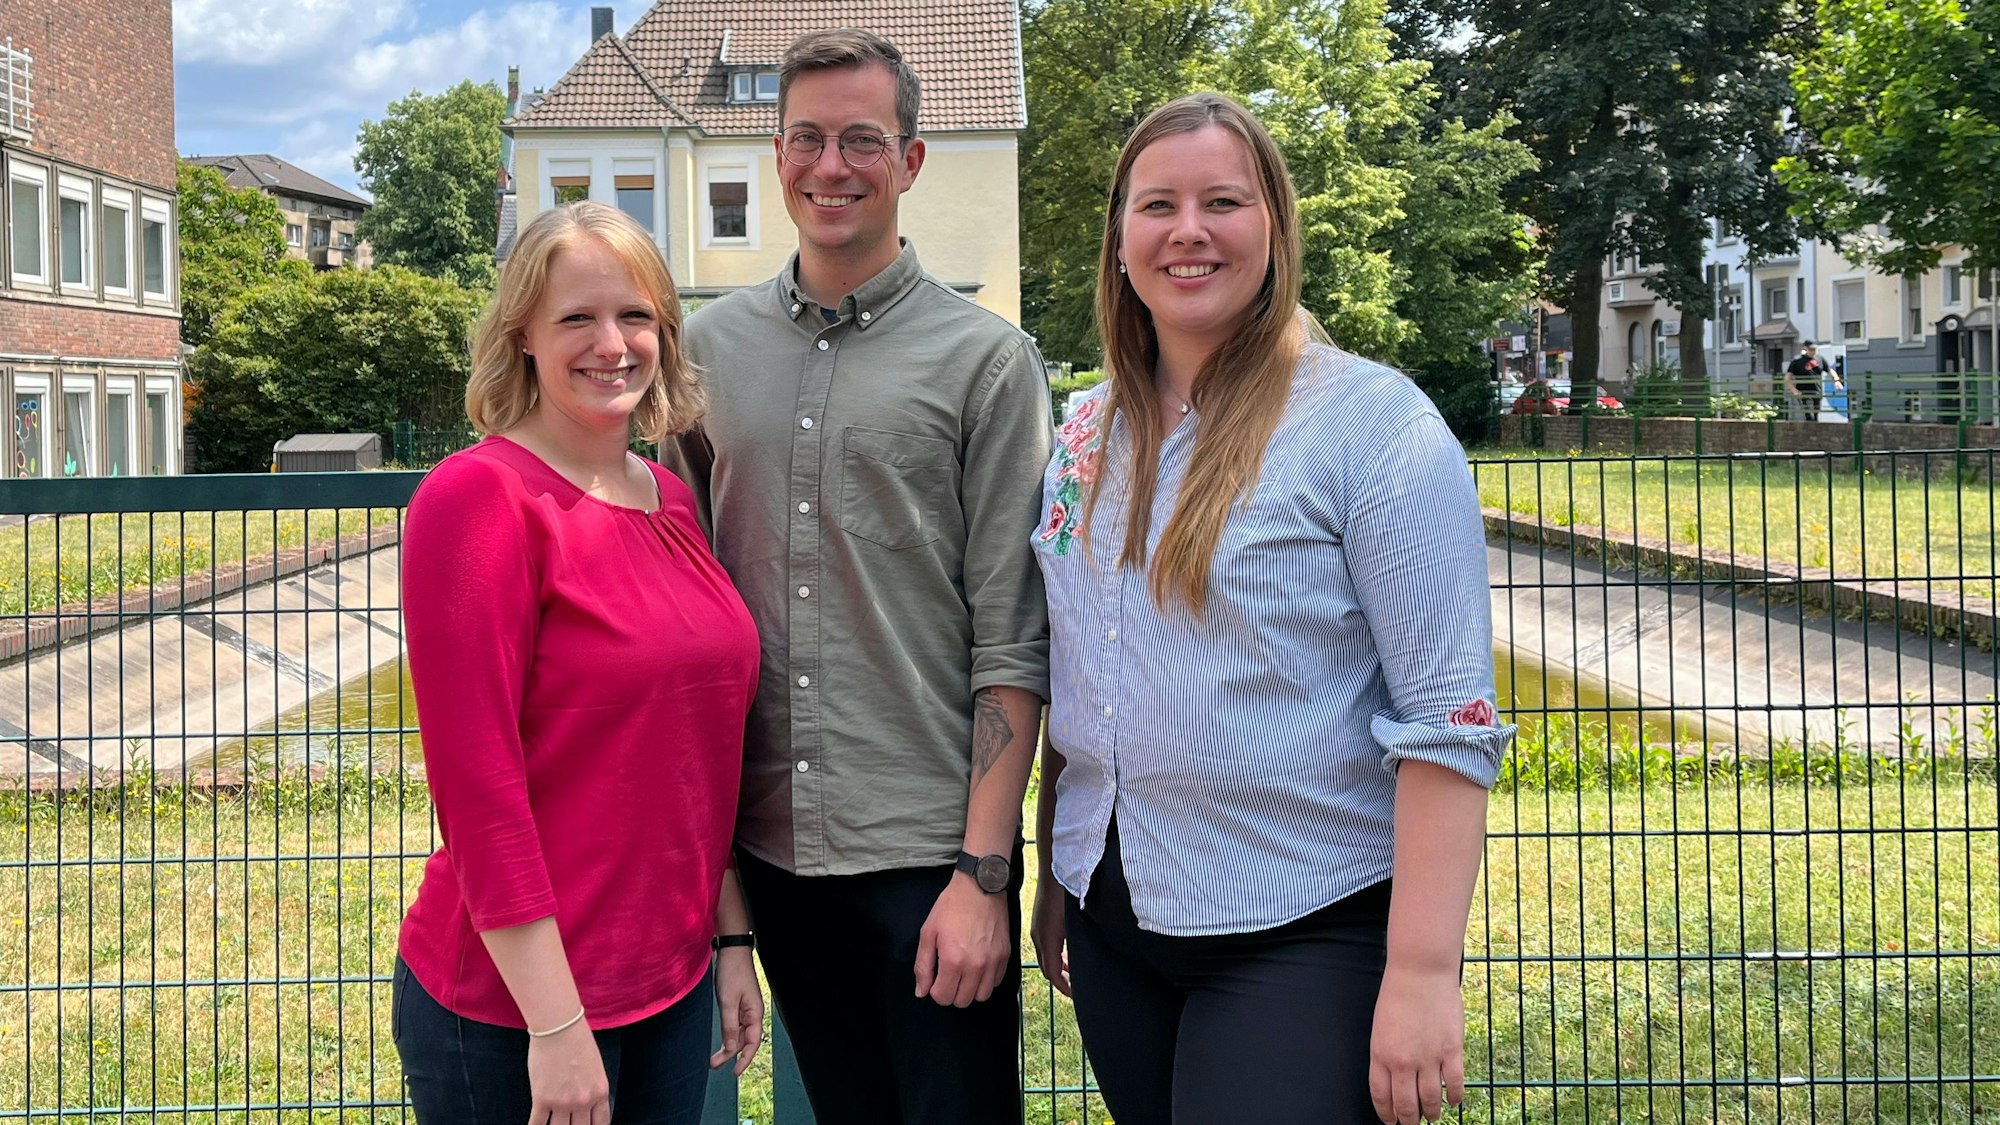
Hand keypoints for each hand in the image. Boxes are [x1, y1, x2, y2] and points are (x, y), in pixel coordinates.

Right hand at [526, 1020, 610, 1124]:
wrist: (559, 1026)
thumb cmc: (577, 1040)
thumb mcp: (595, 1068)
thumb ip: (592, 1089)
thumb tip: (586, 1106)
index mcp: (600, 1092)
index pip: (601, 1124)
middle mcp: (583, 1101)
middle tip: (569, 1124)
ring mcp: (562, 1102)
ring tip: (553, 1124)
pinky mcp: (542, 1099)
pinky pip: (538, 1124)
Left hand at [710, 946, 764, 1075]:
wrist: (732, 951)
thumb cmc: (732, 973)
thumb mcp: (728, 1001)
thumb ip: (729, 1026)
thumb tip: (731, 1048)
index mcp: (754, 1013)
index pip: (752, 1043)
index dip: (744, 1059)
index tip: (734, 1072)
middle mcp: (753, 1013)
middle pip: (745, 1041)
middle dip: (731, 1055)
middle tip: (714, 1065)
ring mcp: (746, 1009)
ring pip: (739, 1034)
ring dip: (728, 1046)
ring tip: (714, 1058)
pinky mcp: (738, 1004)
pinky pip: (735, 1025)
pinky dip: (728, 1034)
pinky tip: (721, 1040)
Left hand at [914, 873, 1010, 1006]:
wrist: (980, 887)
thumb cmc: (951, 907)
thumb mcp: (928, 933)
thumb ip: (923, 966)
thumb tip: (921, 991)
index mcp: (953, 960)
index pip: (943, 997)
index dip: (935, 991)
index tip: (935, 979)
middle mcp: (975, 966)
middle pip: (962, 1001)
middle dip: (951, 992)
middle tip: (948, 976)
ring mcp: (993, 962)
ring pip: (982, 996)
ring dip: (970, 990)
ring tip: (964, 974)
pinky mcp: (1005, 956)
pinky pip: (996, 982)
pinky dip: (986, 981)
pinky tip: (978, 966)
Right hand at [1029, 877, 1070, 997]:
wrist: (1055, 866)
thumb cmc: (1068, 891)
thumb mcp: (1077, 922)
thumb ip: (1080, 945)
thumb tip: (1085, 963)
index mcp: (1048, 939)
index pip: (1053, 974)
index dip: (1066, 987)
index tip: (1078, 995)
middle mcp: (1039, 936)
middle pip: (1048, 968)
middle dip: (1063, 980)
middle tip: (1079, 986)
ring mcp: (1037, 928)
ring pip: (1047, 956)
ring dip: (1060, 966)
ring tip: (1075, 970)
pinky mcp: (1040, 920)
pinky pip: (1046, 945)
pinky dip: (1057, 954)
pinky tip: (1068, 951)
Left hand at [1368, 964, 1465, 1124]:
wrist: (1420, 973)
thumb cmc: (1398, 995)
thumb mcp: (1380, 1028)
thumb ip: (1386, 1055)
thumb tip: (1394, 1080)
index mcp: (1381, 1055)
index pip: (1381, 1097)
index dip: (1387, 1114)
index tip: (1391, 1121)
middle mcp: (1403, 1062)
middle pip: (1406, 1105)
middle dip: (1409, 1121)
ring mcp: (1428, 1058)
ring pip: (1431, 1100)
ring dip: (1432, 1113)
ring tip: (1433, 1117)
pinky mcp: (1451, 1050)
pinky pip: (1454, 1084)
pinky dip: (1454, 1097)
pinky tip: (1454, 1101)